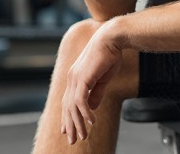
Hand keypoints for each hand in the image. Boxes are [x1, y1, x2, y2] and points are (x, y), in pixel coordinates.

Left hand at [61, 23, 122, 143]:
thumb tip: (92, 109)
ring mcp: (75, 78)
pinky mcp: (82, 78)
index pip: (68, 101)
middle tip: (73, 140)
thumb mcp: (103, 79)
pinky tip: (92, 122)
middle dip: (70, 125)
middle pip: (67, 107)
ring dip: (78, 123)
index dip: (67, 117)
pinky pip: (81, 101)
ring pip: (73, 107)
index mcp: (75, 76)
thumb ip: (96, 93)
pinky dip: (85, 113)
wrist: (112, 38)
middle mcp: (72, 78)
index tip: (67, 130)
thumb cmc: (110, 55)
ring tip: (83, 136)